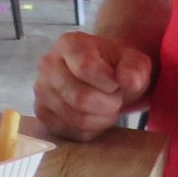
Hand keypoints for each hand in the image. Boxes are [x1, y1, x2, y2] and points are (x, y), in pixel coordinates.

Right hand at [34, 32, 154, 140]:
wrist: (102, 77)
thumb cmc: (115, 68)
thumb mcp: (134, 62)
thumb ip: (135, 68)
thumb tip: (130, 81)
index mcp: (69, 44)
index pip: (86, 68)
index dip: (110, 82)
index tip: (117, 82)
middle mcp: (48, 64)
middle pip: (80, 98)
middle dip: (108, 104)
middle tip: (116, 98)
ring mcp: (41, 90)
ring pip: (76, 118)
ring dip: (102, 119)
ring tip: (107, 106)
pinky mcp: (42, 113)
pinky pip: (70, 132)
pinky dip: (91, 130)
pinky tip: (95, 117)